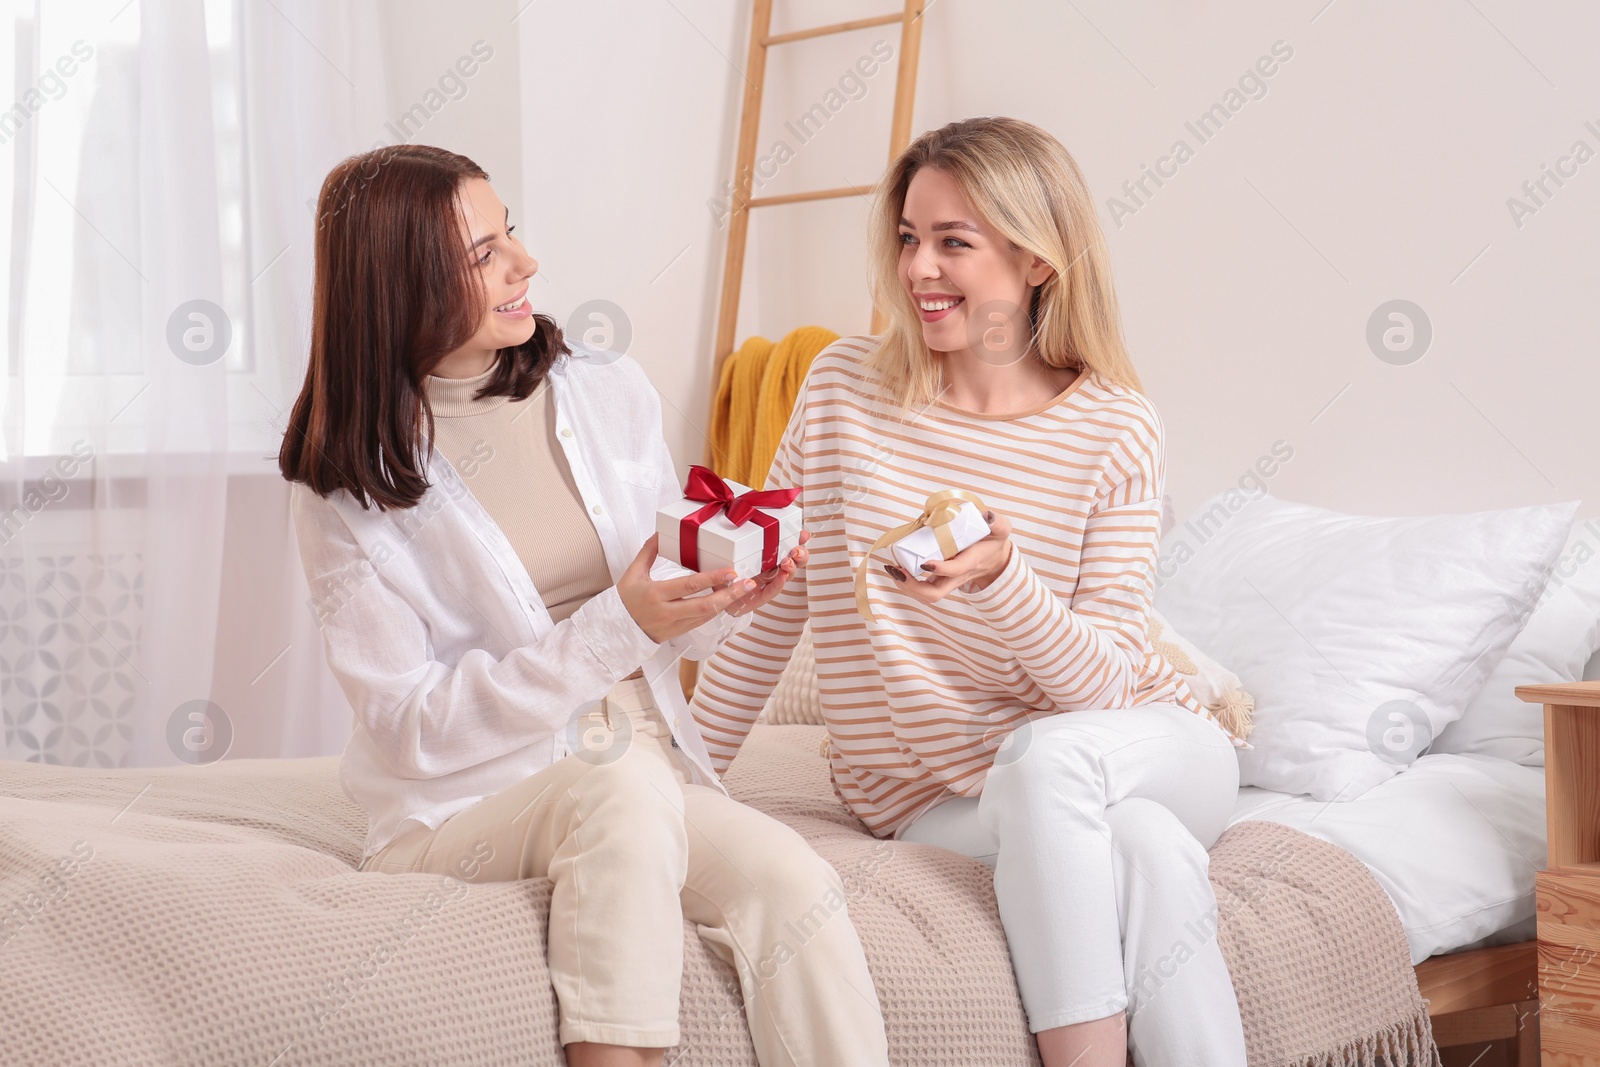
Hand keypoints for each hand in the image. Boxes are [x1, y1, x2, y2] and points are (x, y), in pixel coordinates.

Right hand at [618, 534, 758, 641]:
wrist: (616, 630)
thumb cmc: (625, 600)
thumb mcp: (633, 573)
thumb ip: (648, 552)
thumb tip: (659, 532)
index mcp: (656, 594)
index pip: (689, 586)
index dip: (712, 579)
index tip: (731, 571)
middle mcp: (666, 612)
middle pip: (704, 606)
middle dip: (729, 595)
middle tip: (748, 584)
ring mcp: (674, 625)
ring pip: (706, 616)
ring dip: (727, 603)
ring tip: (744, 591)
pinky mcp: (678, 633)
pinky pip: (701, 622)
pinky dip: (715, 611)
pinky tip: (727, 600)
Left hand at [726, 529, 810, 616]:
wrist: (718, 595)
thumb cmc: (728, 571)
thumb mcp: (732, 551)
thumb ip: (738, 538)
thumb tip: (740, 520)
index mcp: (769, 555)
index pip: (788, 545)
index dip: (799, 540)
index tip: (803, 534)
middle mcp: (772, 568)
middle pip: (795, 561)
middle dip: (801, 555)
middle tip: (797, 551)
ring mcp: (769, 582)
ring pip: (788, 575)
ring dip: (791, 568)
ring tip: (787, 562)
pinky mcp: (762, 595)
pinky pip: (773, 589)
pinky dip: (779, 583)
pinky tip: (782, 576)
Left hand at [883, 510, 1011, 603]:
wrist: (995, 559)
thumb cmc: (994, 541)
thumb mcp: (1001, 529)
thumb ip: (996, 522)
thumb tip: (985, 515)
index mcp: (971, 562)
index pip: (955, 570)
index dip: (940, 568)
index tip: (925, 562)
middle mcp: (958, 576)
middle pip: (935, 593)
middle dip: (913, 586)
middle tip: (897, 570)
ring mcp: (948, 581)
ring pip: (927, 594)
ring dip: (906, 586)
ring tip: (893, 569)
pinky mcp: (940, 579)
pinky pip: (923, 588)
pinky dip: (907, 581)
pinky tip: (896, 567)